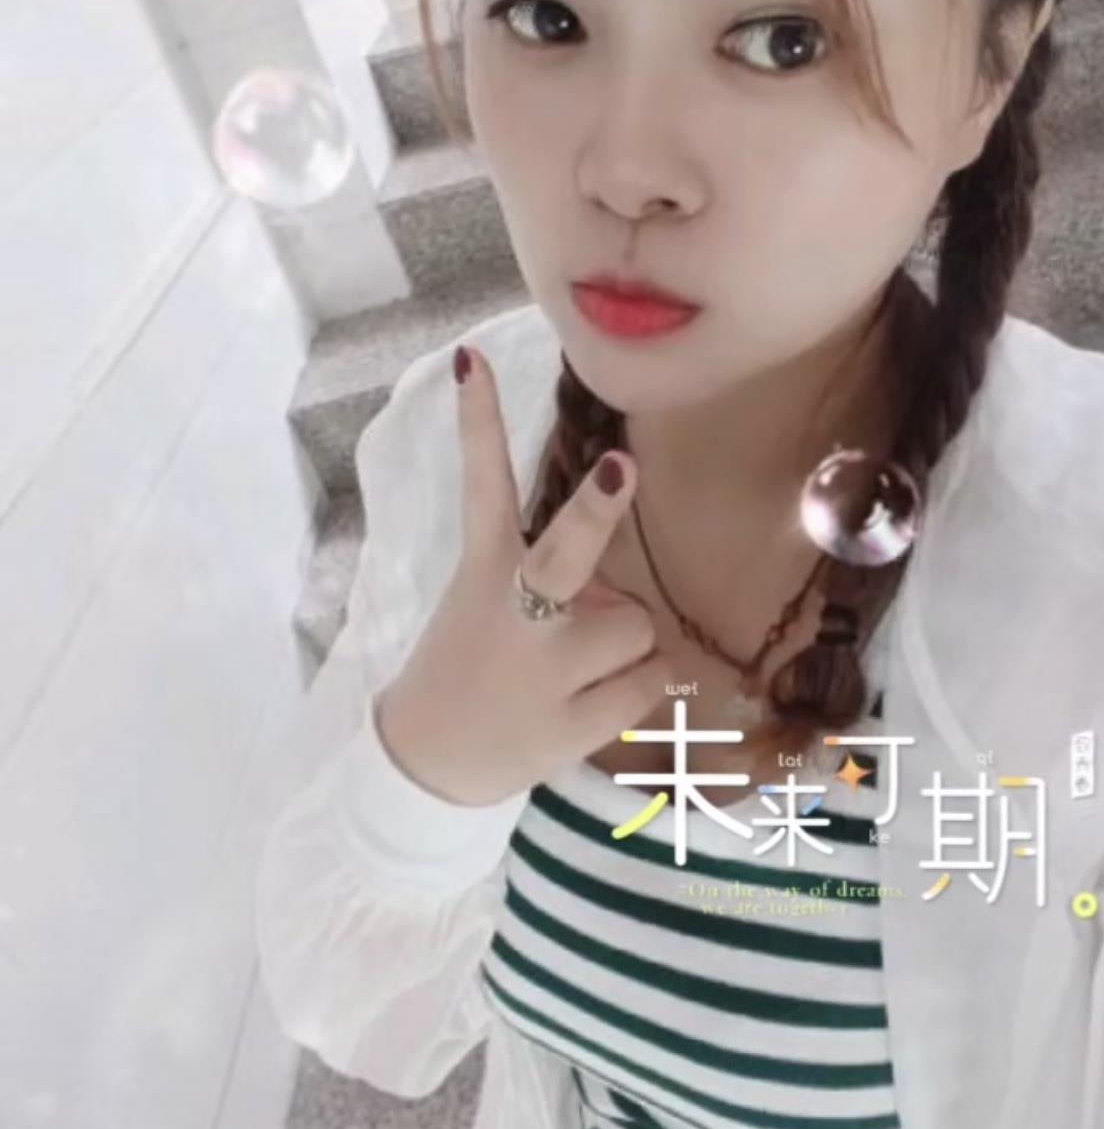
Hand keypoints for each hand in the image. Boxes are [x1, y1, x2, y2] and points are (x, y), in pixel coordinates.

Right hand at [375, 344, 671, 805]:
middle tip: (619, 467)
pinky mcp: (573, 724)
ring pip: (636, 624)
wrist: (429, 765)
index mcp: (483, 574)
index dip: (479, 423)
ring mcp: (545, 673)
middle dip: (596, 509)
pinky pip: (649, 681)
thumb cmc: (470, 667)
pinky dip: (636, 688)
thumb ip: (551, 583)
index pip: (481, 486)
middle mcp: (515, 616)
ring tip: (577, 672)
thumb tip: (618, 592)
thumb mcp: (485, 607)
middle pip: (565, 553)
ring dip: (623, 643)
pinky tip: (590, 702)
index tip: (471, 362)